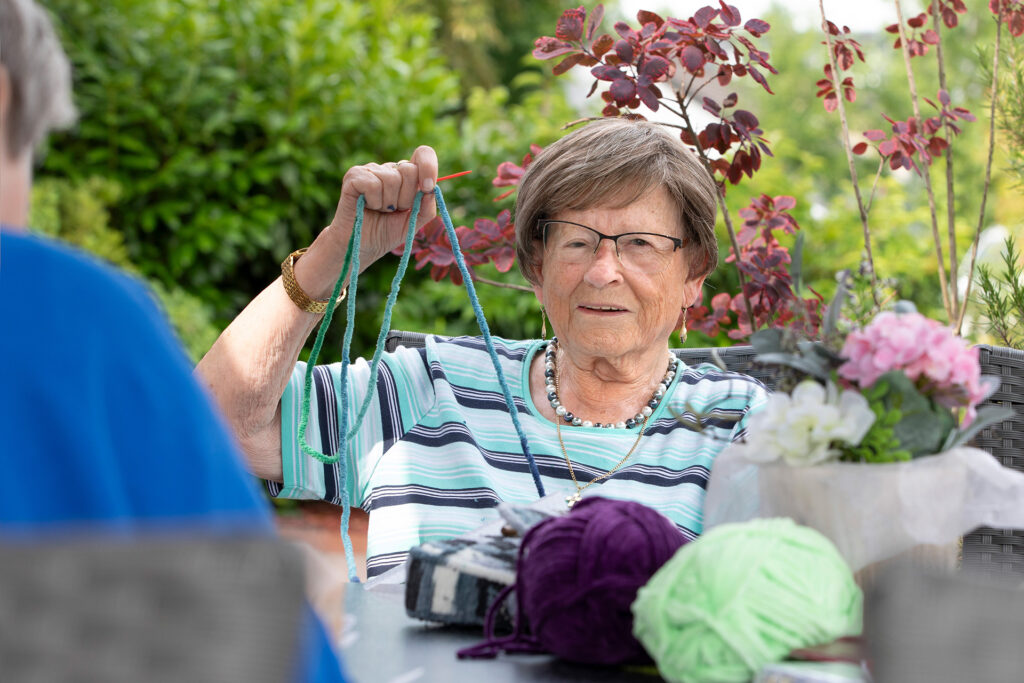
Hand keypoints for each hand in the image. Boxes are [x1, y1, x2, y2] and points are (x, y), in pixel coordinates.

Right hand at [328, 145, 437, 267]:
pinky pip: (372, 184)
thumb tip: (431, 188)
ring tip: (379, 210)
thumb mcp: (414, 222)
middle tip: (394, 209)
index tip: (426, 187)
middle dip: (406, 197)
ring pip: (391, 179)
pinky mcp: (354, 176)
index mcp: (407, 175)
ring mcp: (371, 170)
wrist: (363, 246)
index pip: (423, 154)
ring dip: (388, 203)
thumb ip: (427, 207)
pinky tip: (367, 206)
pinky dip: (373, 201)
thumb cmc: (387, 232)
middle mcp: (389, 169)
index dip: (428, 167)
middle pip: (409, 170)